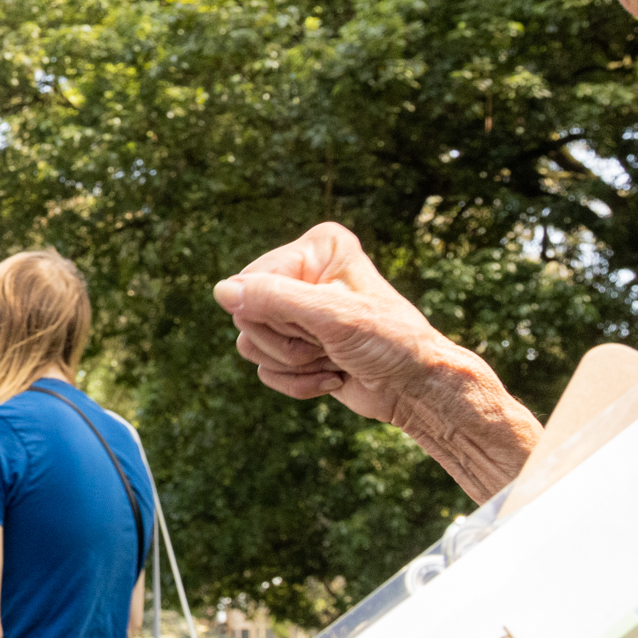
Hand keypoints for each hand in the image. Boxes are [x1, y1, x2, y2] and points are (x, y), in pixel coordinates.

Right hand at [213, 223, 539, 500]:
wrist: (417, 389)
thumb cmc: (390, 344)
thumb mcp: (332, 317)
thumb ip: (274, 299)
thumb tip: (220, 291)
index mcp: (317, 249)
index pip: (252, 281)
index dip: (278, 314)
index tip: (324, 324)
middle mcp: (302, 274)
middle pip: (246, 313)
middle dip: (286, 342)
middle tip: (329, 345)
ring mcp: (295, 311)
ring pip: (249, 342)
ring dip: (292, 364)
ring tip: (333, 359)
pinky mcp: (293, 344)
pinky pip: (262, 366)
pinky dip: (295, 382)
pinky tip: (331, 377)